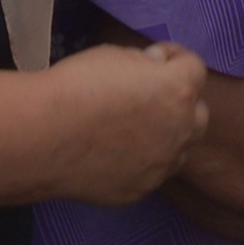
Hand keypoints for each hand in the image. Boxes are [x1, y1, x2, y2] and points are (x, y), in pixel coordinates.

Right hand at [37, 39, 210, 202]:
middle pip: (198, 113)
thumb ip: (145, 63)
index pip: (195, 68)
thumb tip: (155, 69)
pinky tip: (113, 151)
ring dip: (167, 134)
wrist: (46, 136)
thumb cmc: (78, 85)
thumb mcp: (115, 54)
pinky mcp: (141, 190)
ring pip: (179, 147)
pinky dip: (143, 160)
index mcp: (178, 90)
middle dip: (180, 100)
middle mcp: (180, 130)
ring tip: (133, 126)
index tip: (156, 58)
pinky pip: (153, 171)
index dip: (175, 58)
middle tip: (151, 93)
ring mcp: (162, 165)